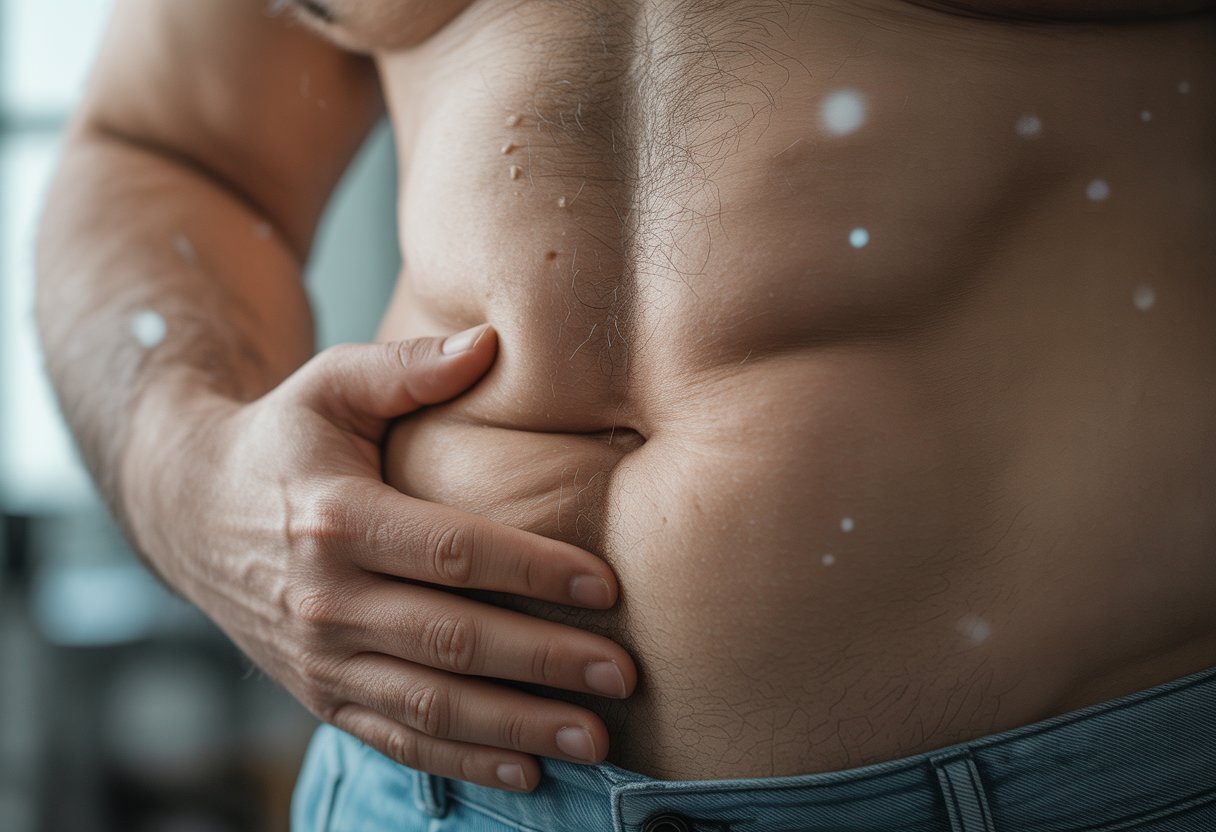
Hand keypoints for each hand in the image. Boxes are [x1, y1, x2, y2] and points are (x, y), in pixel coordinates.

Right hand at [121, 324, 636, 791]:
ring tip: (595, 737)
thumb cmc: (282, 439)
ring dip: (517, 727)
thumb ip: (409, 364)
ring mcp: (319, 657)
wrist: (188, 510)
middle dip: (544, 663)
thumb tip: (492, 340)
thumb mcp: (332, 384)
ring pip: (430, 704)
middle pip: (452, 640)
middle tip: (622, 675)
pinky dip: (461, 761)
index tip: (606, 587)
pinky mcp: (318, 692)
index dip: (533, 570)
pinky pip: (396, 737)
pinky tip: (526, 771)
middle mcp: (325, 599)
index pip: (453, 552)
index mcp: (337, 518)